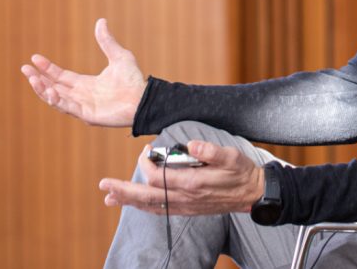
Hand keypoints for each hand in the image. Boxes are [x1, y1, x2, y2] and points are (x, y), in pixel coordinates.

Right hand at [21, 19, 146, 127]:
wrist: (144, 98)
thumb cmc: (134, 81)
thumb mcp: (119, 56)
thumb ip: (107, 41)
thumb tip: (100, 21)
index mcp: (86, 84)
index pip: (61, 76)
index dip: (47, 68)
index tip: (34, 58)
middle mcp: (81, 96)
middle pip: (54, 87)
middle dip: (38, 79)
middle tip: (24, 69)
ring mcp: (83, 106)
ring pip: (56, 98)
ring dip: (43, 89)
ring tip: (32, 78)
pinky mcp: (88, 115)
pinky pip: (68, 108)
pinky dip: (57, 100)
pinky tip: (49, 90)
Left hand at [98, 141, 265, 215]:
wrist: (252, 194)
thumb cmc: (241, 172)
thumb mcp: (231, 156)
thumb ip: (210, 151)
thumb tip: (192, 144)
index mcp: (192, 183)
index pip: (158, 176)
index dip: (147, 162)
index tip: (148, 149)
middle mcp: (185, 198)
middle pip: (146, 196)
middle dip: (123, 190)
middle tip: (103, 185)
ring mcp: (185, 206)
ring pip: (150, 206)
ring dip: (129, 200)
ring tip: (110, 197)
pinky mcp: (187, 210)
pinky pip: (160, 211)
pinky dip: (144, 207)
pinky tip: (135, 203)